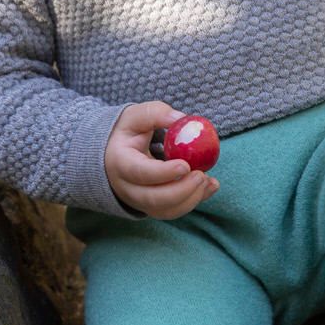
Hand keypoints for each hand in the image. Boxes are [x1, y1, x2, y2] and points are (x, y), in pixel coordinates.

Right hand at [105, 101, 218, 218]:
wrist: (115, 153)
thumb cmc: (128, 132)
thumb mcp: (136, 116)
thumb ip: (156, 114)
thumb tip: (181, 119)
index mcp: (120, 162)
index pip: (140, 173)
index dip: (163, 173)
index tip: (185, 165)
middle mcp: (127, 187)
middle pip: (153, 199)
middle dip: (181, 190)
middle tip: (201, 175)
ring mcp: (139, 201)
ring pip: (165, 210)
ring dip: (191, 199)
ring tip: (208, 180)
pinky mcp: (153, 207)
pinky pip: (174, 211)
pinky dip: (194, 201)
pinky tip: (210, 186)